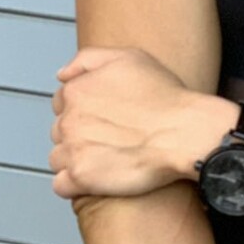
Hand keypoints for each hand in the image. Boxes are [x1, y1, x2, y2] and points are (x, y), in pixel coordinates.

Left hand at [49, 46, 232, 199]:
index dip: (83, 111)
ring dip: (75, 161)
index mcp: (77, 91)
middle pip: (59, 132)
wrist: (186, 133)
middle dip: (79, 136)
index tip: (102, 119)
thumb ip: (88, 59)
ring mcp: (74, 149)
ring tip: (105, 161)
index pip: (61, 103)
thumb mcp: (130, 58)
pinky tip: (97, 180)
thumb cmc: (166, 99)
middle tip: (109, 140)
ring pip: (57, 159)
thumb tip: (62, 75)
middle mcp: (69, 119)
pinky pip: (61, 185)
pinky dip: (74, 185)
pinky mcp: (81, 177)